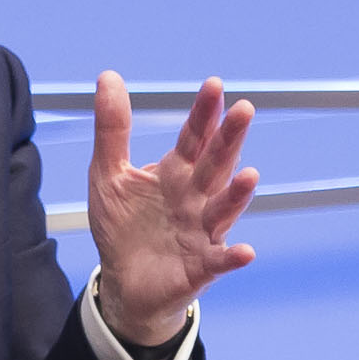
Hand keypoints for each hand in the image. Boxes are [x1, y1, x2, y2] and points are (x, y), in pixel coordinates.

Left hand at [87, 71, 258, 347]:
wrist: (124, 284)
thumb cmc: (123, 227)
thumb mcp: (109, 173)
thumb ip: (113, 128)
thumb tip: (108, 76)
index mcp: (176, 173)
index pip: (194, 138)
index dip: (203, 114)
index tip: (214, 86)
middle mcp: (196, 198)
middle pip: (216, 165)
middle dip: (230, 139)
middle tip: (245, 110)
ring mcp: (202, 232)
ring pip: (223, 209)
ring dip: (238, 194)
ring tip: (250, 176)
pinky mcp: (201, 267)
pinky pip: (219, 261)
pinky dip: (232, 257)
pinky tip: (244, 251)